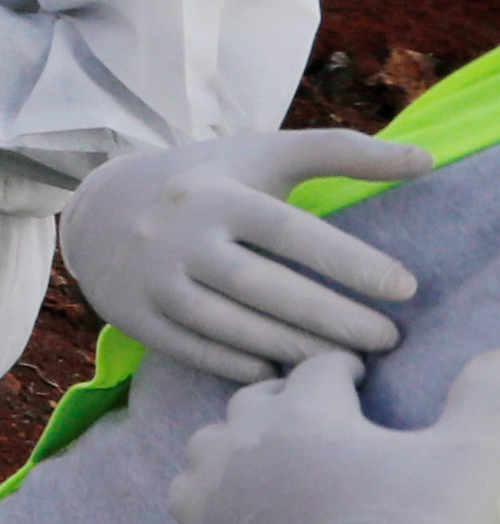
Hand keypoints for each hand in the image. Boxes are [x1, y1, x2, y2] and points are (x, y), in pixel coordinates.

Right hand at [69, 126, 436, 379]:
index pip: (289, 232)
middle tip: (387, 340)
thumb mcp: (264, 155)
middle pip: (263, 286)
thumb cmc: (207, 181)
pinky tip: (282, 370)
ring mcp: (150, 278)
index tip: (404, 289)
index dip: (349, 262)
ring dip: (293, 347)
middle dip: (331, 318)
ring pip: (229, 323)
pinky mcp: (131, 314)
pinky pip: (192, 348)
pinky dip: (238, 363)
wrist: (98, 207)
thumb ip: (342, 153)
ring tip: (346, 362)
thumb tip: (425, 159)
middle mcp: (177, 236)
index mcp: (214, 194)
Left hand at [175, 346, 499, 523]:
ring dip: (240, 435)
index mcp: (310, 411)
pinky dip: (207, 483)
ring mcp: (220, 484)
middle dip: (287, 396)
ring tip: (270, 446)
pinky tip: (234, 490)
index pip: (318, 367)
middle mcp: (251, 438)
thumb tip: (492, 354)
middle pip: (257, 398)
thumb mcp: (475, 454)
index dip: (341, 366)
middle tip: (312, 407)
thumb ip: (484, 397)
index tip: (355, 374)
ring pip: (212, 438)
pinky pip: (186, 488)